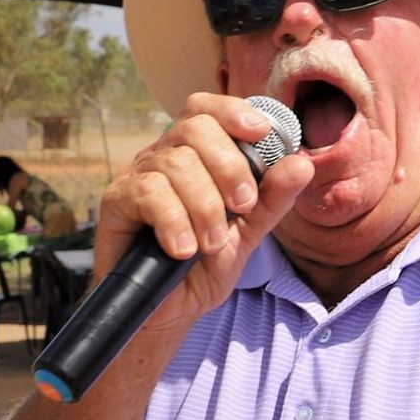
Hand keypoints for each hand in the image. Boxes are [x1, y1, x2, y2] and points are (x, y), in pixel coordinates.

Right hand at [94, 93, 312, 334]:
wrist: (171, 309)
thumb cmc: (205, 264)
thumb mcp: (249, 231)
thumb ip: (274, 198)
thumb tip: (302, 162)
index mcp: (197, 154)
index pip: (208, 109)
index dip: (233, 111)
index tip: (261, 132)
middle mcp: (165, 155)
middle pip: (195, 127)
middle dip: (230, 167)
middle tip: (243, 207)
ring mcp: (138, 175)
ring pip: (176, 163)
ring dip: (205, 206)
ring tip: (212, 243)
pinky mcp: (117, 200)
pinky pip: (149, 192)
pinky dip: (175, 221)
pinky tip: (183, 250)